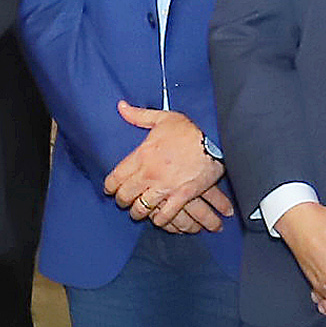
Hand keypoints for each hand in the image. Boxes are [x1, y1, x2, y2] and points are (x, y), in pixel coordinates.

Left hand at [104, 102, 230, 230]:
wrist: (215, 139)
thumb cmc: (190, 129)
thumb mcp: (163, 118)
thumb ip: (139, 116)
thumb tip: (121, 106)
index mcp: (142, 155)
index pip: (115, 177)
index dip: (110, 187)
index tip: (110, 190)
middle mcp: (149, 174)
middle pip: (125, 196)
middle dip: (122, 201)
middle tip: (124, 201)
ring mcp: (165, 187)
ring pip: (141, 208)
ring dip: (138, 212)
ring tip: (139, 212)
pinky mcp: (181, 196)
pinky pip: (165, 216)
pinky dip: (160, 220)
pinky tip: (159, 218)